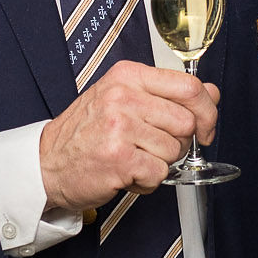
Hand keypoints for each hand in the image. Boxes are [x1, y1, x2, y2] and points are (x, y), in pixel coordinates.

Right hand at [39, 58, 219, 210]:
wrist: (46, 163)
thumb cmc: (85, 132)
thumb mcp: (124, 99)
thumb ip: (168, 95)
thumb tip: (211, 93)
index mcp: (127, 76)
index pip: (188, 87)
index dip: (207, 111)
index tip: (205, 127)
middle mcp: (123, 97)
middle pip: (186, 122)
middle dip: (177, 143)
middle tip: (151, 148)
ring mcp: (120, 127)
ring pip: (174, 150)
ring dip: (158, 163)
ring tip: (132, 158)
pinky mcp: (119, 159)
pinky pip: (159, 173)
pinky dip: (147, 181)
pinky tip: (126, 173)